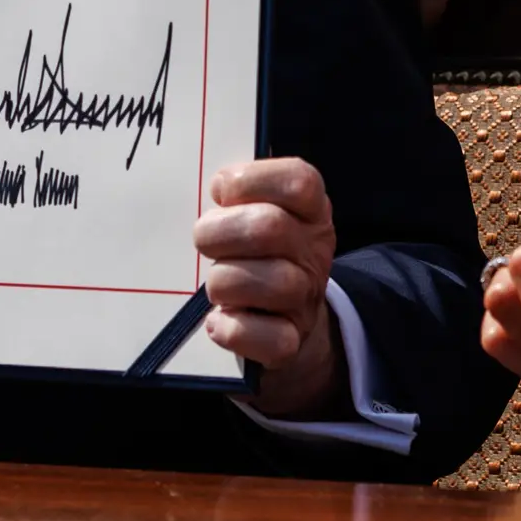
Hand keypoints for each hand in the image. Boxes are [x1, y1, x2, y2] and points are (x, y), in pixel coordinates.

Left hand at [195, 156, 343, 415]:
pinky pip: (266, 337)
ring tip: (216, 284)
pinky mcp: (291, 339)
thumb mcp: (257, 212)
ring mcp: (306, 297)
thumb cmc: (256, 252)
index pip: (298, 181)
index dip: (250, 180)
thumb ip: (238, 194)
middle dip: (218, 232)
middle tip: (205, 242)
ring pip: (268, 282)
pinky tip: (219, 320)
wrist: (283, 318)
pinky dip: (232, 329)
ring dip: (223, 281)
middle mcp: (314, 251)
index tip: (221, 192)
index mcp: (310, 210)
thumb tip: (213, 187)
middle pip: (269, 228)